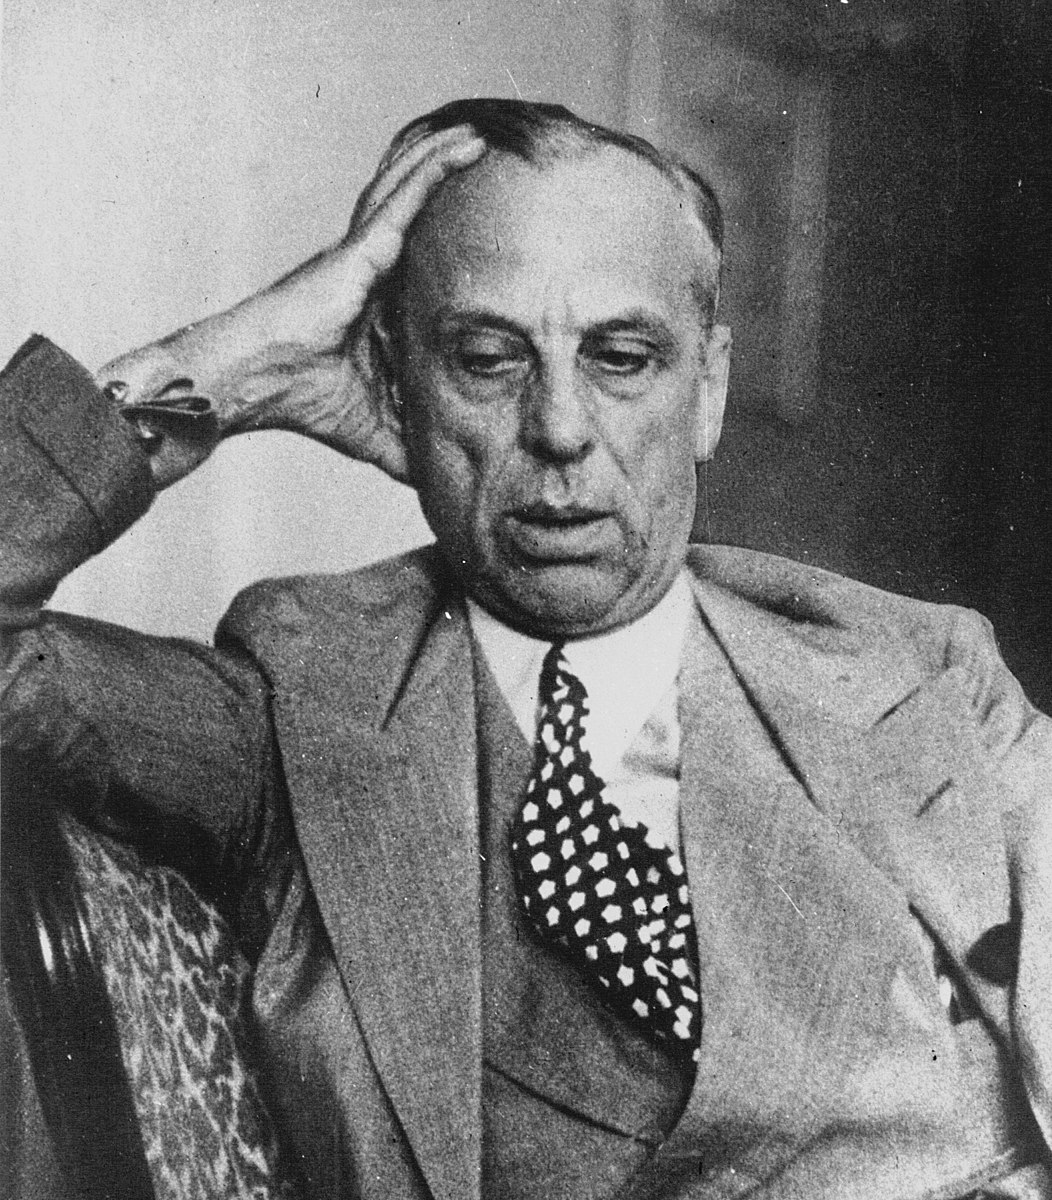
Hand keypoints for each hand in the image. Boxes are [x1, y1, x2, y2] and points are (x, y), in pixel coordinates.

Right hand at [97, 125, 485, 488]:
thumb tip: (444, 478)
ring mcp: (361, 254)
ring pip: (411, 192)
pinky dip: (433, 170)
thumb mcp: (374, 430)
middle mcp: (368, 269)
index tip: (495, 227)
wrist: (255, 384)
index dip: (452, 239)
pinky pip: (403, 200)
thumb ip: (411, 444)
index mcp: (375, 304)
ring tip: (484, 135)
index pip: (422, 263)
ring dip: (446, 160)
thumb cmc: (302, 401)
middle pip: (417, 214)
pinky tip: (464, 146)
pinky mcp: (357, 250)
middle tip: (497, 159)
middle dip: (449, 182)